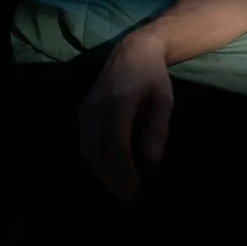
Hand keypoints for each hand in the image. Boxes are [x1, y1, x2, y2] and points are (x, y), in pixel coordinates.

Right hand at [78, 32, 173, 199]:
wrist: (132, 51)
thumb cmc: (153, 77)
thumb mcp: (164, 101)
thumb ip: (157, 130)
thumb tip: (151, 162)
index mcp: (118, 102)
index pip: (115, 144)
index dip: (122, 170)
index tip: (134, 188)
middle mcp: (97, 107)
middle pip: (97, 151)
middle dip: (111, 176)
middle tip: (127, 194)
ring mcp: (86, 109)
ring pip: (87, 149)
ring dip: (101, 171)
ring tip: (119, 186)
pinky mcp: (83, 111)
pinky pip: (85, 141)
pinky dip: (95, 159)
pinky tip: (109, 169)